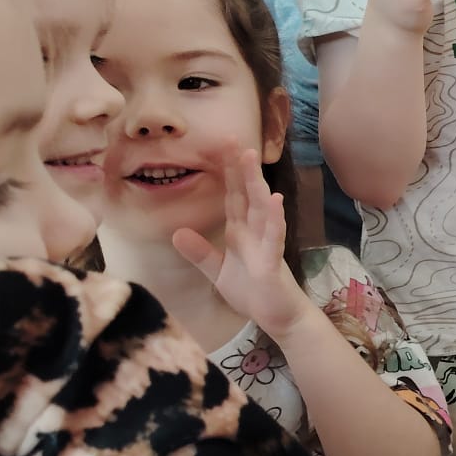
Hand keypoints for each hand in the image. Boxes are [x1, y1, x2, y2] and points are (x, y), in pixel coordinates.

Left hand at [173, 150, 312, 342]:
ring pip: (261, 208)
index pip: (232, 196)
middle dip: (240, 167)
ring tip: (251, 158)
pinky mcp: (273, 261)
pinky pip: (274, 237)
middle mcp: (255, 231)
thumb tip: (177, 233)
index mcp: (240, 232)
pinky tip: (274, 201)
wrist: (279, 318)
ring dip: (257, 183)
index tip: (220, 146)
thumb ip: (200, 253)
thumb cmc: (253, 293)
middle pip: (246, 194)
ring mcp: (266, 244)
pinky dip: (274, 219)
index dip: (226, 173)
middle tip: (233, 138)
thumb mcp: (218, 273)